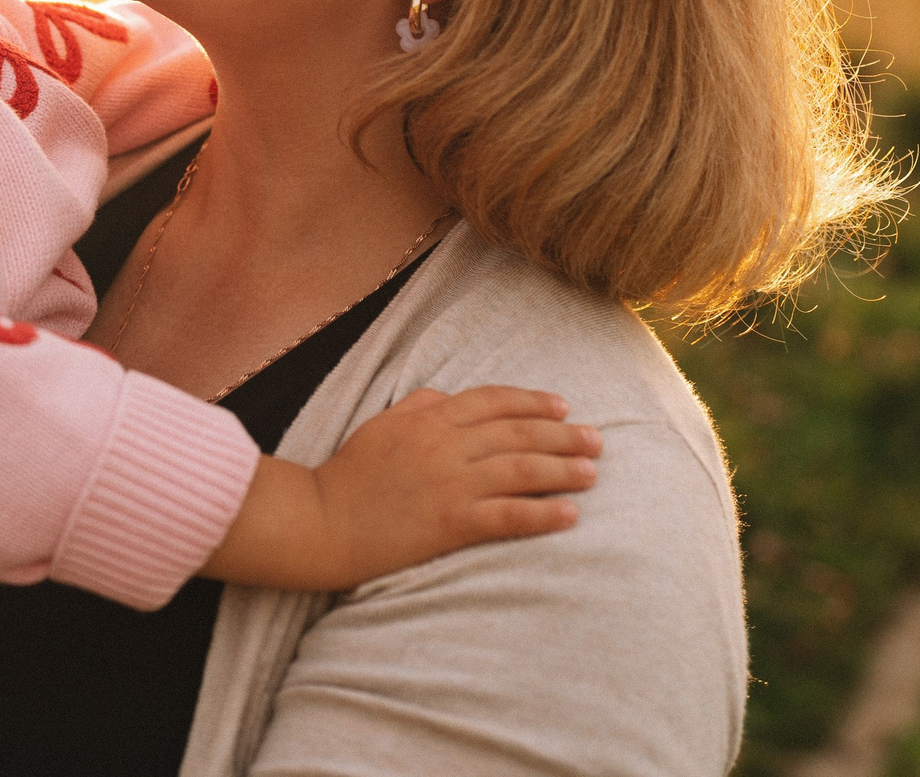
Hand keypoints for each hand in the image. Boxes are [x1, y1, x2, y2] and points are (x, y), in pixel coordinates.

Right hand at [202, 386, 596, 590]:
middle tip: (597, 440)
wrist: (322, 520)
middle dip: (563, 434)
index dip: (534, 402)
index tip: (564, 407)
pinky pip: (508, 516)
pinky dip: (543, 514)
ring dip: (563, 470)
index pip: (495, 401)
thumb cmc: (349, 473)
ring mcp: (451, 483)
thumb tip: (450, 397)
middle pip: (519, 433)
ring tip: (592, 473)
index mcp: (430, 417)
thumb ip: (418, 405)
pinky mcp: (452, 522)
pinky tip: (570, 515)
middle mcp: (446, 444)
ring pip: (522, 470)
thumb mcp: (380, 424)